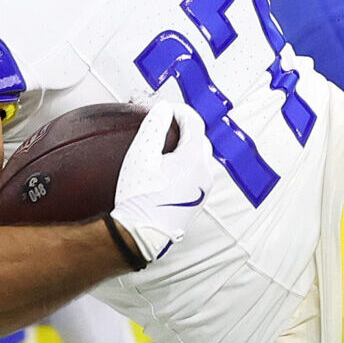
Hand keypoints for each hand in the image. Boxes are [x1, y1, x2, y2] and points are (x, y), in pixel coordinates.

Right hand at [109, 102, 210, 266]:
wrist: (141, 234)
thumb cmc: (138, 196)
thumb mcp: (140, 155)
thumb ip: (153, 127)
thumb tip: (164, 108)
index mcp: (194, 158)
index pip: (194, 121)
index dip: (179, 110)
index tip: (163, 109)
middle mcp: (205, 173)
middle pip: (200, 138)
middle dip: (184, 127)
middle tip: (162, 124)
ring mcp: (204, 189)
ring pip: (200, 157)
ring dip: (186, 146)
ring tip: (163, 146)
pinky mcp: (198, 201)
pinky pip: (197, 174)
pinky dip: (186, 163)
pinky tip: (167, 168)